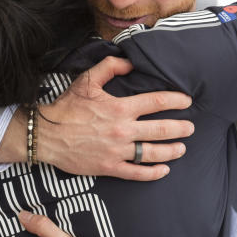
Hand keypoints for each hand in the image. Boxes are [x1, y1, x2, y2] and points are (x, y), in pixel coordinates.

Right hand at [37, 56, 195, 179]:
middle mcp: (122, 130)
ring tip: (182, 148)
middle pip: (161, 129)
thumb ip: (110, 67)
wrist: (45, 135)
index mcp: (120, 107)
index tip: (186, 102)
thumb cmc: (67, 107)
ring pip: (153, 153)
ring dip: (172, 151)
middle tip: (191, 128)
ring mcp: (117, 151)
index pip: (156, 101)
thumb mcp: (87, 80)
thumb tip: (131, 63)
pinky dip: (153, 173)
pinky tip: (164, 170)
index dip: (175, 100)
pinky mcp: (109, 168)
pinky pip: (137, 173)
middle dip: (180, 128)